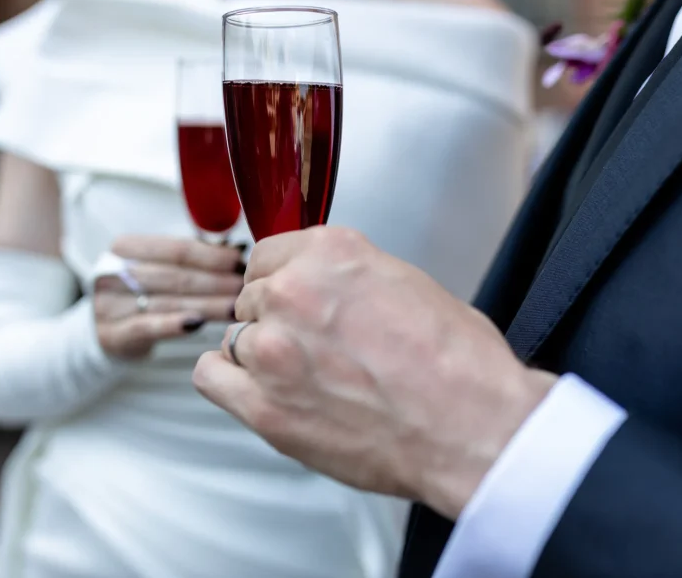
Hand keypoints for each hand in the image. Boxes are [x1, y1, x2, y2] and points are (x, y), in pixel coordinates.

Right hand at [94, 236, 244, 360]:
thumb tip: (236, 250)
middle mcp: (113, 273)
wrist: (105, 329)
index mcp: (124, 248)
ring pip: (169, 302)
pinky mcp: (112, 334)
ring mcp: (109, 305)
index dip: (212, 256)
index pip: (177, 249)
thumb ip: (188, 258)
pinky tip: (198, 324)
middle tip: (244, 287)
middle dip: (216, 282)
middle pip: (176, 276)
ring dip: (207, 305)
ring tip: (235, 307)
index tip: (239, 261)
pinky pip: (147, 326)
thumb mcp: (156, 267)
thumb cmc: (140, 293)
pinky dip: (173, 324)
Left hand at [193, 227, 555, 517]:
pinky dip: (229, 380)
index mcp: (333, 253)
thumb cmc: (458, 366)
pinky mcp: (263, 405)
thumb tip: (330, 290)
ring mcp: (272, 349)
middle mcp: (294, 292)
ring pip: (235, 337)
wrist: (471, 427)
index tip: (292, 300)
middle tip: (312, 347)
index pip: (269, 255)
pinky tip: (257, 389)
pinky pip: (211, 376)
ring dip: (260, 354)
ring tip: (302, 378)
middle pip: (252, 296)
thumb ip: (351, 280)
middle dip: (277, 319)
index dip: (283, 281)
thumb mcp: (409, 285)